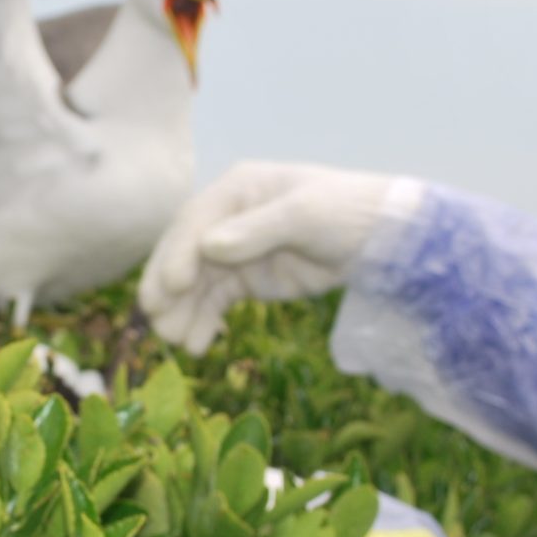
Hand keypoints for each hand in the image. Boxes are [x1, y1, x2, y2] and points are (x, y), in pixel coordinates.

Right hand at [139, 161, 412, 352]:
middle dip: (169, 287)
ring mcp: (235, 250)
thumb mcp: (305, 215)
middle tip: (156, 318)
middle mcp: (227, 218)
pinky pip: (215, 302)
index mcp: (237, 190)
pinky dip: (204, 322)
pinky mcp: (246, 279)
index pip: (195, 222)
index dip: (178, 253)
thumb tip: (210, 247)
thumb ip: (258, 230)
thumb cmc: (346, 212)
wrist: (381, 239)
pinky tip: (197, 346)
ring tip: (176, 341)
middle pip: (185, 252)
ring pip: (196, 282)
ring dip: (183, 311)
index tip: (172, 286)